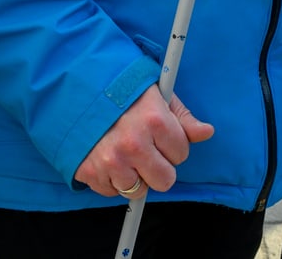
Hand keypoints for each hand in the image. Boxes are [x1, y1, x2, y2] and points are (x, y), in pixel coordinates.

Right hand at [74, 86, 212, 196]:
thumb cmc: (120, 90)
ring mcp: (112, 161)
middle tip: (145, 150)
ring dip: (133, 175)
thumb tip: (206, 132)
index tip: (159, 134)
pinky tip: (107, 157)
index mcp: (155, 121)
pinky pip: (112, 192)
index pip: (181, 153)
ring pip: (138, 190)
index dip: (172, 145)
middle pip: (165, 180)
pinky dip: (111, 179)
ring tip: (123, 152)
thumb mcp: (156, 94)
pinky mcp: (91, 172)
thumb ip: (182, 116)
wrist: (75, 88)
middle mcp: (135, 144)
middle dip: (158, 168)